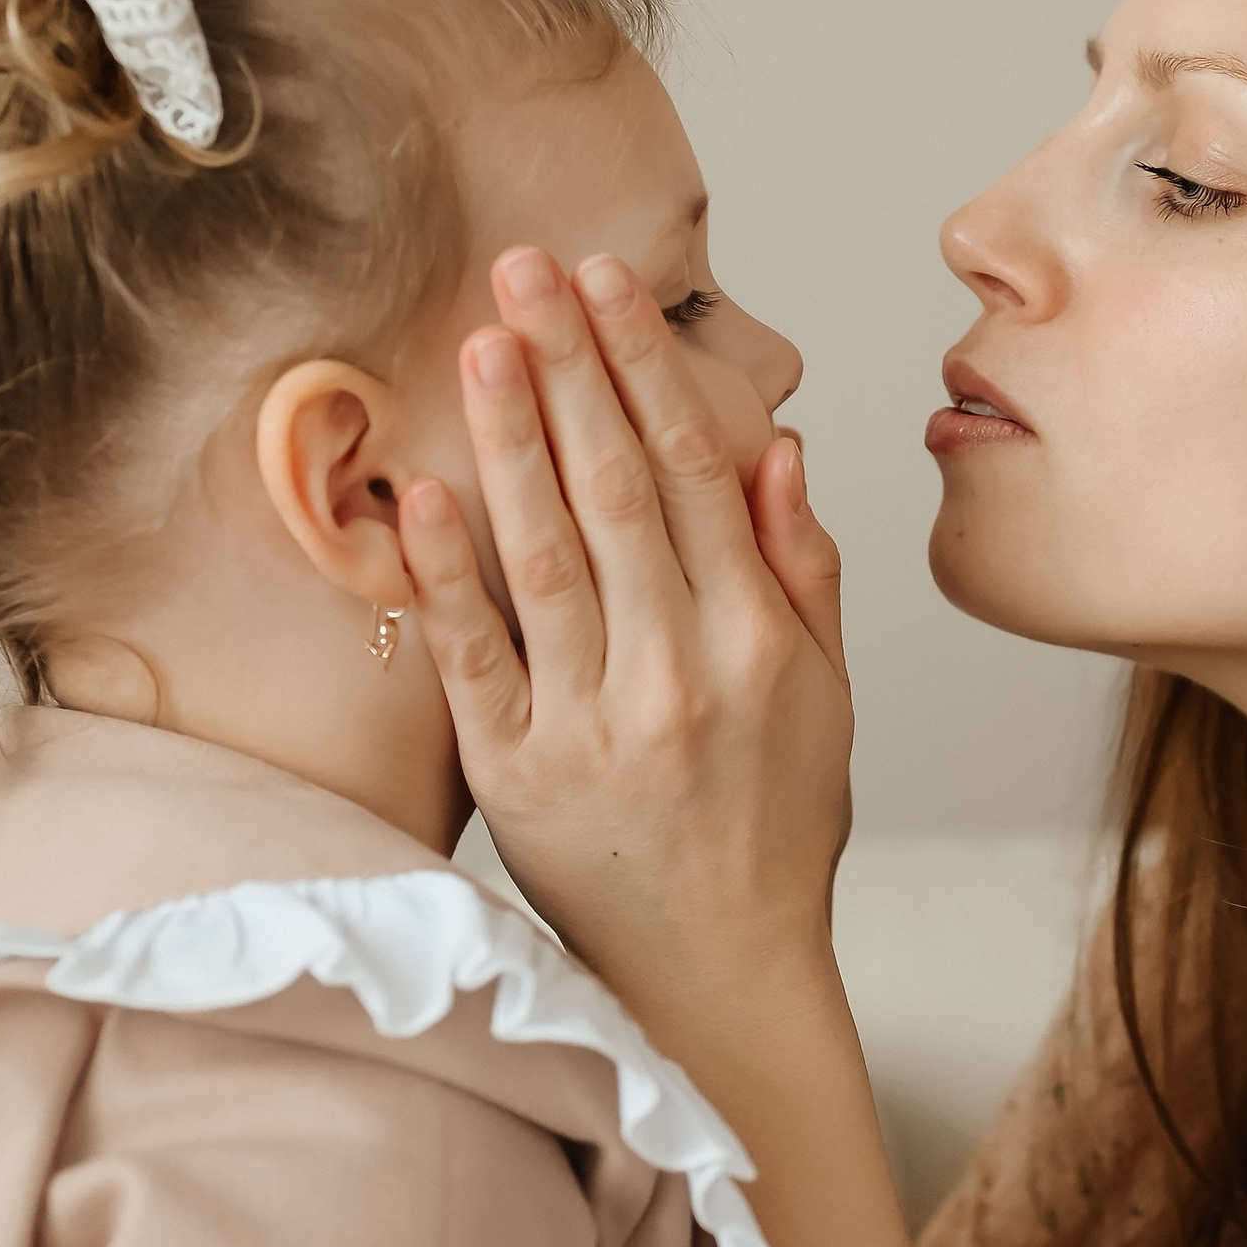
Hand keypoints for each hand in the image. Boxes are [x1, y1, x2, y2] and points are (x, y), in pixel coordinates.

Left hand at [397, 247, 850, 1030]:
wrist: (718, 981)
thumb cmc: (773, 833)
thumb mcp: (826, 701)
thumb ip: (804, 571)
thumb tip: (781, 448)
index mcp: (757, 644)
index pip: (696, 471)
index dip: (646, 367)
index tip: (608, 282)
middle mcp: (678, 674)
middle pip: (616, 489)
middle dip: (570, 365)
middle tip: (523, 265)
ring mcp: (592, 724)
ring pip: (545, 553)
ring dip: (509, 436)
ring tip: (478, 339)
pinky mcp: (516, 776)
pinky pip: (475, 657)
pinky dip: (447, 572)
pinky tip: (421, 490)